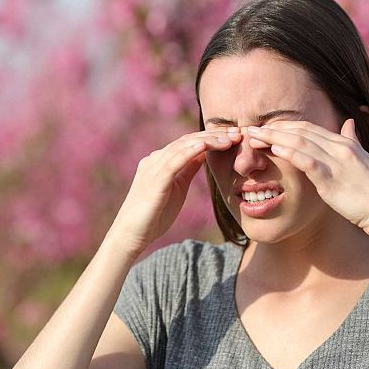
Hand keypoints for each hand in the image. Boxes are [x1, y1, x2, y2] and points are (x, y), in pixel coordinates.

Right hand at [107, 128, 241, 255]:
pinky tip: (204, 147)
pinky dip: (189, 152)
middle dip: (213, 136)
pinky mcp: (153, 182)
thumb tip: (203, 154)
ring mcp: (152, 169)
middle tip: (237, 133)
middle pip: (187, 141)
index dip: (212, 138)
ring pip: (182, 147)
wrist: (131, 235)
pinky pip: (172, 162)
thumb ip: (187, 170)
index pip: (188, 143)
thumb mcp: (177, 188)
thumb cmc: (153, 215)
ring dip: (207, 141)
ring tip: (228, 139)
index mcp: (160, 162)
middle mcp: (155, 160)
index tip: (234, 138)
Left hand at [246, 119, 368, 239]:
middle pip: (300, 131)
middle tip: (249, 129)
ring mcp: (336, 162)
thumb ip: (353, 141)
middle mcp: (339, 148)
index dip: (285, 126)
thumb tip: (349, 122)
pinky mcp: (332, 179)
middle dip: (273, 128)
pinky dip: (290, 153)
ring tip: (253, 137)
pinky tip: (274, 149)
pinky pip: (308, 161)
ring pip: (300, 142)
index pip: (309, 128)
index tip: (265, 127)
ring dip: (274, 137)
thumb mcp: (364, 160)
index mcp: (344, 144)